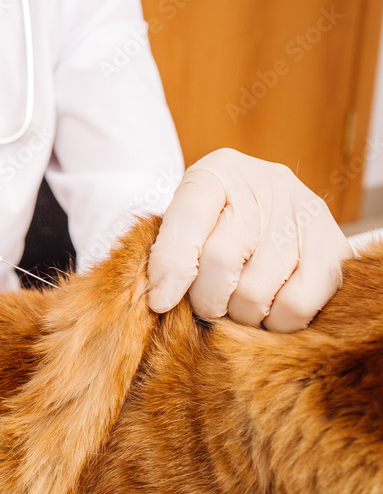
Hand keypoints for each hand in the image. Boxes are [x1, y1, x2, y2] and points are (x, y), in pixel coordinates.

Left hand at [146, 148, 352, 332]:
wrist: (272, 212)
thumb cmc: (216, 223)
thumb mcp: (186, 222)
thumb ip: (170, 250)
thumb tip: (160, 300)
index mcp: (217, 172)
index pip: (188, 217)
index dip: (170, 265)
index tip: (160, 302)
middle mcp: (265, 185)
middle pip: (220, 260)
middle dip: (205, 298)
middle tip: (208, 304)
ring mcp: (305, 214)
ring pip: (255, 291)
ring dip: (238, 314)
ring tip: (238, 304)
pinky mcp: (334, 248)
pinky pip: (295, 306)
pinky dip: (275, 322)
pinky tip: (269, 309)